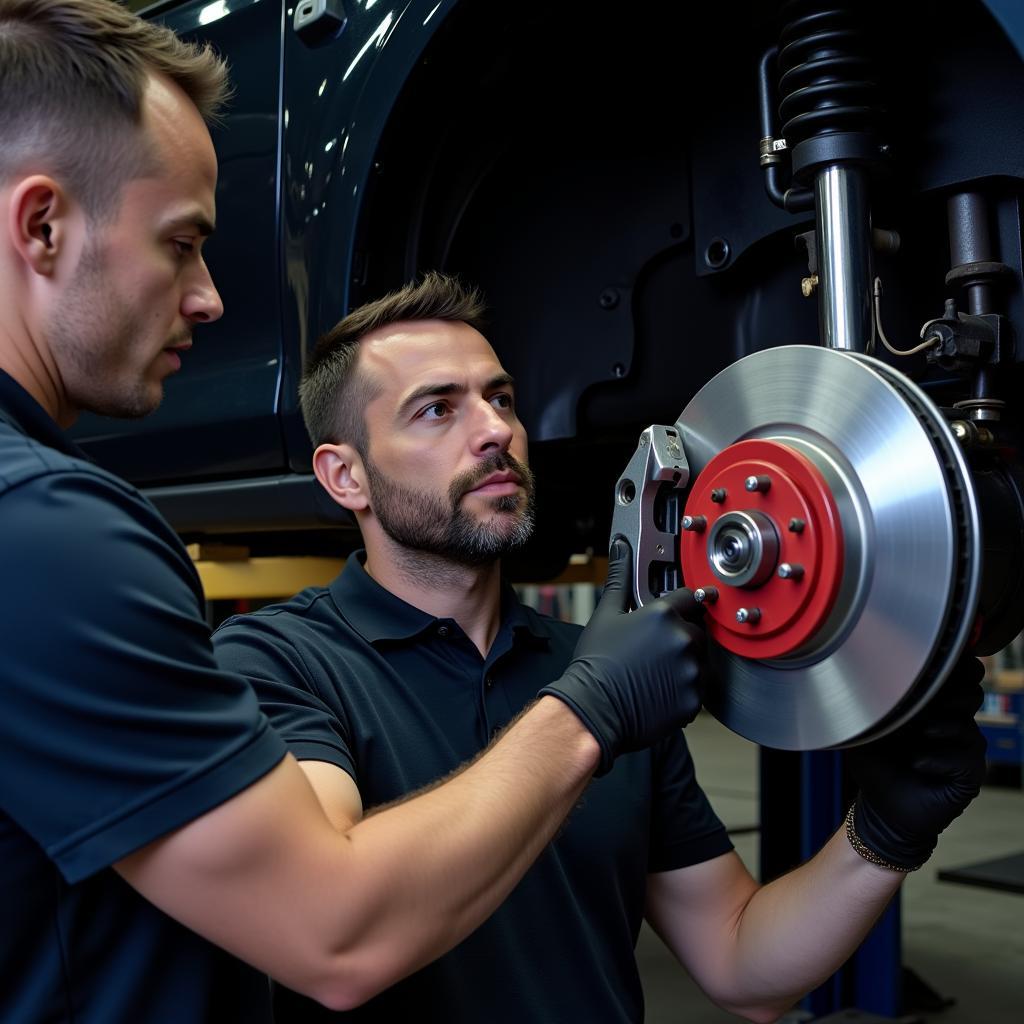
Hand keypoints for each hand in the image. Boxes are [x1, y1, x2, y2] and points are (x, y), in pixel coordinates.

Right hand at [538, 537, 707, 774]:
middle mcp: (683, 640)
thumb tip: (621, 547)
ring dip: (683, 664)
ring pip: (698, 661)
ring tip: (653, 672)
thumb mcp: (606, 614)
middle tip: (653, 650)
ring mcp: (691, 672)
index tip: (673, 615)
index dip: (679, 606)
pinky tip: (658, 690)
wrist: (593, 708)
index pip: (689, 599)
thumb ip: (620, 578)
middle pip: (696, 631)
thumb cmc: (596, 663)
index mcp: (664, 615)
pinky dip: (682, 690)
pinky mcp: (693, 699)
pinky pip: (695, 689)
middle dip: (681, 637)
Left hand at [847, 654, 986, 868]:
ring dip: (944, 725)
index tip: (938, 664)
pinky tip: (917, 762)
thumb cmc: (876, 765)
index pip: (957, 678)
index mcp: (930, 706)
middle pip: (972, 693)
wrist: (882, 809)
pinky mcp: (967, 775)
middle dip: (952, 692)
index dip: (954, 669)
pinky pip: (965, 760)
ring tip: (921, 732)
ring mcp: (962, 750)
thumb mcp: (865, 728)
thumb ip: (869, 701)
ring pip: (970, 726)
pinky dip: (940, 758)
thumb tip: (862, 673)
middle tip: (928, 699)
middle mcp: (951, 723)